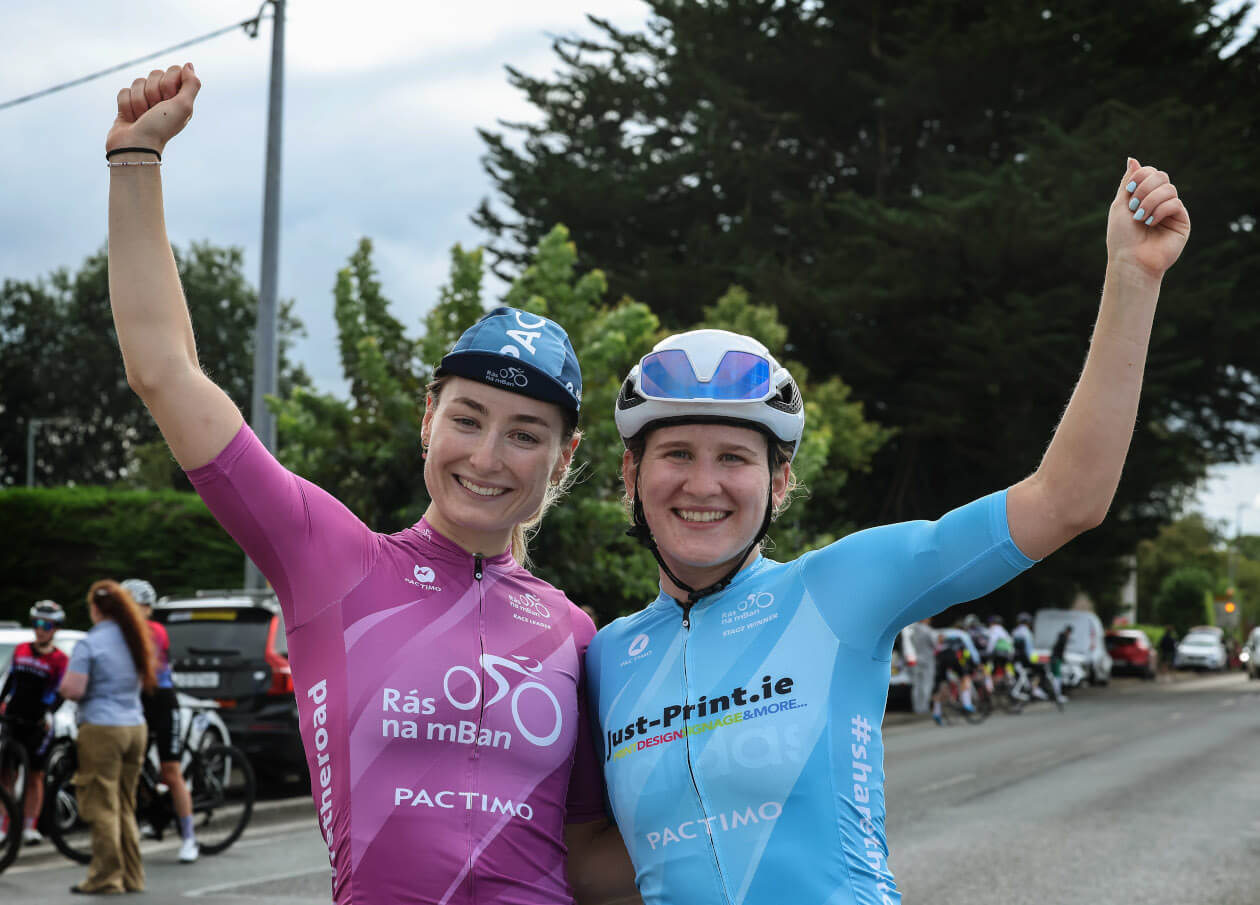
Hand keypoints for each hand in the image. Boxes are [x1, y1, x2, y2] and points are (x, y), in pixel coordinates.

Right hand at [105, 63, 200, 155]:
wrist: (136, 146)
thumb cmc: (161, 128)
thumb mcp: (183, 106)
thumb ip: (191, 84)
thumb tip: (189, 65)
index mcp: (179, 98)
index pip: (174, 70)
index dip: (169, 82)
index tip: (169, 99)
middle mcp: (164, 98)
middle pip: (155, 73)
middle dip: (153, 92)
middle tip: (155, 110)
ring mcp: (145, 100)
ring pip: (138, 81)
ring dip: (139, 101)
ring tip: (143, 117)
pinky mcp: (128, 104)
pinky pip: (124, 91)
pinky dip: (126, 105)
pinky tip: (131, 118)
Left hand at [1106, 157, 1189, 277]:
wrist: (1131, 260)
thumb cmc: (1122, 237)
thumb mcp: (1120, 205)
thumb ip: (1129, 182)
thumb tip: (1132, 158)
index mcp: (1144, 197)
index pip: (1150, 172)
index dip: (1141, 175)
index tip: (1130, 190)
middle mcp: (1159, 202)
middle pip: (1162, 176)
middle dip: (1145, 187)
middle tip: (1134, 205)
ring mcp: (1171, 211)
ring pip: (1169, 189)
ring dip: (1151, 201)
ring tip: (1141, 218)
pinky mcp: (1182, 221)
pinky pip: (1176, 203)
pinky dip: (1160, 210)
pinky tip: (1151, 223)